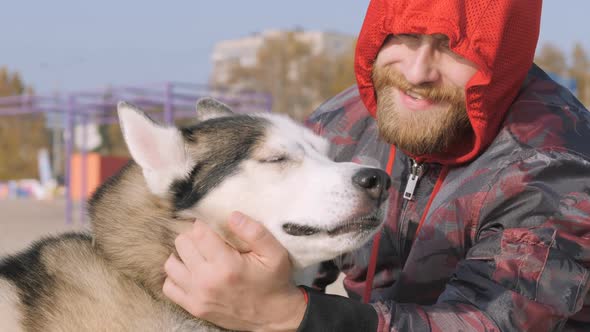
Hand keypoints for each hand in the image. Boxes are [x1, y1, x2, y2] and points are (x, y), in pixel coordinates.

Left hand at [163, 212, 306, 331]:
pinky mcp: (194, 307)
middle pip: (182, 245)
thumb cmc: (274, 281)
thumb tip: (232, 215)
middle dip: (192, 237)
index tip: (211, 226)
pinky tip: (191, 271)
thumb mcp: (275, 253)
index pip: (198, 233)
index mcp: (227, 265)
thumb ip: (255, 232)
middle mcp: (207, 281)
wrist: (273, 316)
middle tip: (206, 239)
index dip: (203, 224)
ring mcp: (198, 296)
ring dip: (182, 255)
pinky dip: (176, 276)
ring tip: (197, 254)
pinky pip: (169, 287)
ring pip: (171, 264)